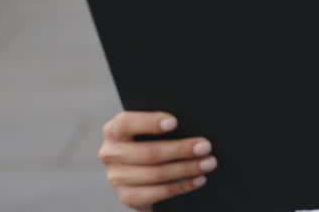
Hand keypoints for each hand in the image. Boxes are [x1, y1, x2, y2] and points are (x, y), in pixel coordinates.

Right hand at [98, 111, 216, 210]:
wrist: (144, 173)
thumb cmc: (154, 141)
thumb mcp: (151, 129)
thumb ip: (163, 125)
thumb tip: (192, 121)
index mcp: (114, 130)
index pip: (127, 123)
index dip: (150, 122)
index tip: (175, 122)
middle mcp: (110, 153)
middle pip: (148, 152)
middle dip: (180, 149)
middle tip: (205, 146)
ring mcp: (116, 177)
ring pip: (155, 174)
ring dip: (186, 169)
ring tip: (208, 163)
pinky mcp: (127, 196)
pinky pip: (156, 193)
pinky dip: (181, 186)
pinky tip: (198, 180)